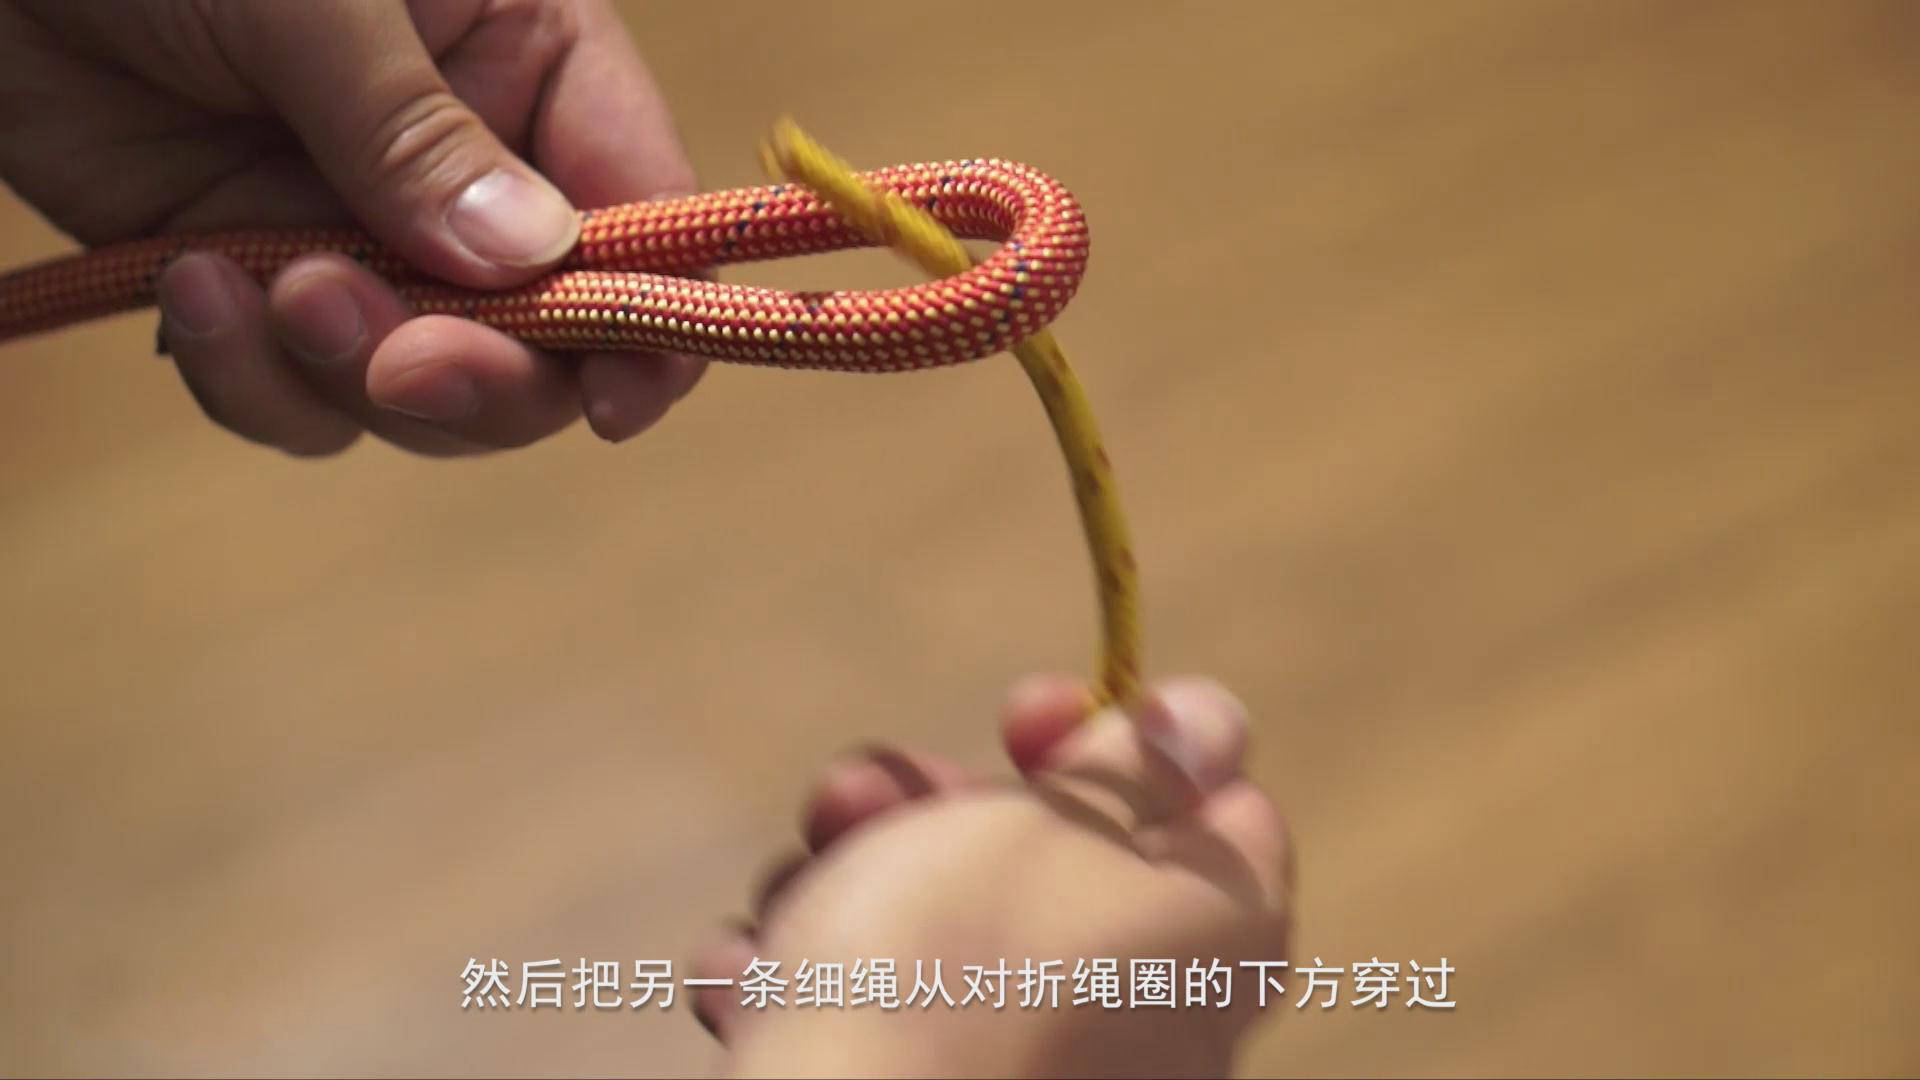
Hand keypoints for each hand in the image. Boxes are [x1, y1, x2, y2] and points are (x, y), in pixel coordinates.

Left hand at [0, 0, 703, 455]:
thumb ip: (414, 129)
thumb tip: (531, 258)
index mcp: (525, 54)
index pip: (646, 205)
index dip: (655, 315)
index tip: (618, 398)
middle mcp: (470, 159)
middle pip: (552, 334)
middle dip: (483, 371)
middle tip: (403, 367)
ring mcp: (365, 232)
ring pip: (426, 386)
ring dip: (351, 372)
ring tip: (265, 287)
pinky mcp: (258, 283)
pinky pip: (299, 393)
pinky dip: (250, 375)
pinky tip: (187, 286)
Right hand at [694, 676, 1293, 1078]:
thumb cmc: (957, 972)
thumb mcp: (1057, 822)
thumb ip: (1136, 767)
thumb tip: (1211, 720)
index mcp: (1217, 934)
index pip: (1213, 804)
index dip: (1114, 741)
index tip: (1025, 714)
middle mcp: (1155, 1014)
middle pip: (1051, 857)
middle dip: (929, 806)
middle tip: (859, 790)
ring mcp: (1042, 1072)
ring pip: (945, 930)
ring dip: (845, 884)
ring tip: (793, 889)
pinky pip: (880, 1023)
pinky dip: (806, 989)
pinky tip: (746, 976)